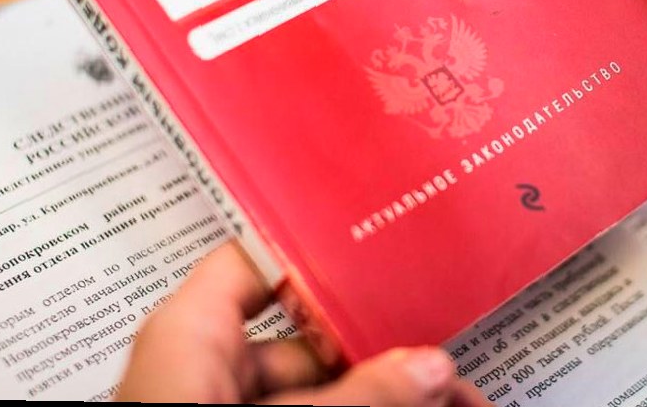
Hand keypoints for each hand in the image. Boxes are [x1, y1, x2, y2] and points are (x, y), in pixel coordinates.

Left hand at [118, 242, 488, 405]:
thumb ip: (361, 398)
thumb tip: (427, 369)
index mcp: (190, 338)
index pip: (257, 261)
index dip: (320, 253)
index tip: (386, 257)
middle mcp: (207, 372)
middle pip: (310, 339)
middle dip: (385, 354)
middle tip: (444, 367)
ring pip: (321, 392)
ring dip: (386, 397)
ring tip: (456, 404)